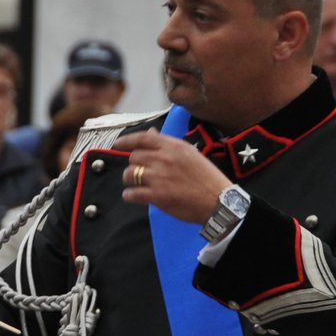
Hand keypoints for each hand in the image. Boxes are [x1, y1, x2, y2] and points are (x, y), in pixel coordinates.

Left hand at [114, 130, 230, 223]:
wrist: (217, 201)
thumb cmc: (207, 178)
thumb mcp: (190, 153)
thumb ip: (168, 145)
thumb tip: (151, 134)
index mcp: (173, 146)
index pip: (143, 138)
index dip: (126, 140)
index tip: (117, 144)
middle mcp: (164, 159)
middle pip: (134, 157)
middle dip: (134, 165)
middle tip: (140, 172)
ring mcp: (159, 178)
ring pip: (129, 174)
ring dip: (130, 180)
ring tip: (137, 185)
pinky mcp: (157, 196)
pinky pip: (132, 193)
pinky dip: (130, 195)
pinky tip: (134, 196)